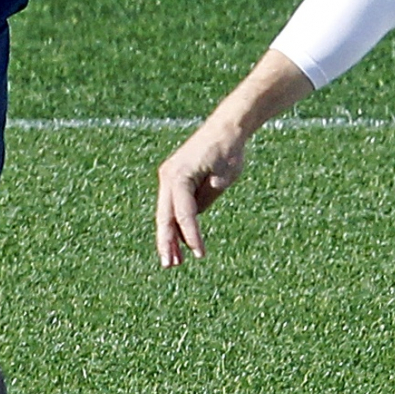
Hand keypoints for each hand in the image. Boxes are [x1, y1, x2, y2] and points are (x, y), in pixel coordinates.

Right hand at [155, 119, 251, 267]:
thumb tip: (191, 220)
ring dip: (170, 237)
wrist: (226, 127)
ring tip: (173, 262)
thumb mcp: (223, 179)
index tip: (201, 254)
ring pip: (166, 214)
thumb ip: (205, 200)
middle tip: (170, 266)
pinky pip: (172, 207)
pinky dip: (176, 224)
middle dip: (167, 242)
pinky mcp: (174, 180)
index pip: (184, 213)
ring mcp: (169, 178)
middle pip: (165, 216)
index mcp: (179, 176)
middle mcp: (168, 177)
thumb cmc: (228, 151)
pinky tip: (179, 244)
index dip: (192, 235)